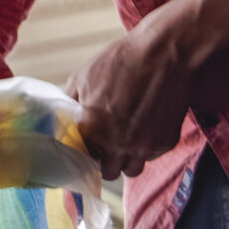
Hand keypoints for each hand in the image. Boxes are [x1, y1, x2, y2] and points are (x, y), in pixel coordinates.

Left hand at [65, 22, 196, 181]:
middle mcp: (118, 143)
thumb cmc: (122, 61)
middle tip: (104, 148)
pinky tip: (144, 128)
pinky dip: (146, 148)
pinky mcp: (165, 143)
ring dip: (125, 160)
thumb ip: (70, 102)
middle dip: (104, 162)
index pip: (81, 158)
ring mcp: (144, 146)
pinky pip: (151, 157)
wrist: (165, 55)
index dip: (82, 153)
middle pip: (107, 172)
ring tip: (125, 142)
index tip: (85, 147)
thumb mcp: (84, 76)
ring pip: (131, 171)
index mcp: (93, 128)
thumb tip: (63, 117)